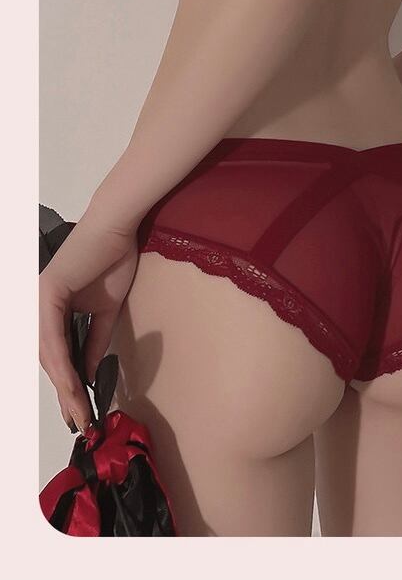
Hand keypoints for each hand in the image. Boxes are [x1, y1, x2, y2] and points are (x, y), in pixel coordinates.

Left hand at [39, 202, 139, 433]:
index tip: (80, 410)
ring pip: (48, 355)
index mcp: (51, 310)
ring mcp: (38, 301)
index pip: (56, 355)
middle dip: (65, 394)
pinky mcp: (46, 294)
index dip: (67, 386)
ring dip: (64, 387)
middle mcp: (38, 308)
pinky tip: (73, 383)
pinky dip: (62, 364)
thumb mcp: (105, 311)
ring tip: (79, 410)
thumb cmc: (112, 260)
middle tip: (79, 420)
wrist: (116, 229)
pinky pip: (52, 337)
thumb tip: (88, 374)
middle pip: (49, 360)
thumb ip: (94, 341)